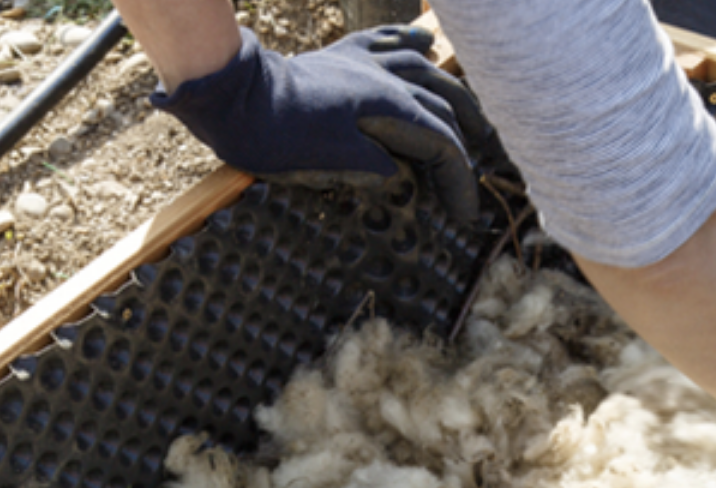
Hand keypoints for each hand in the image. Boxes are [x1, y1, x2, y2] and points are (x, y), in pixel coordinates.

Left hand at [148, 25, 495, 223]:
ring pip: (423, 70)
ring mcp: (362, 63)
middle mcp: (383, 78)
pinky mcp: (340, 56)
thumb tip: (395, 169)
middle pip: (441, 107)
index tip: (464, 216)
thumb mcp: (329, 163)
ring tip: (471, 116)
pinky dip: (409, 42)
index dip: (459, 182)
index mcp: (387, 106)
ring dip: (451, 94)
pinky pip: (384, 42)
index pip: (441, 144)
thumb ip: (373, 166)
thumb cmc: (276, 135)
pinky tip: (428, 44)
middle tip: (480, 171)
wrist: (235, 97)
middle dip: (466, 141)